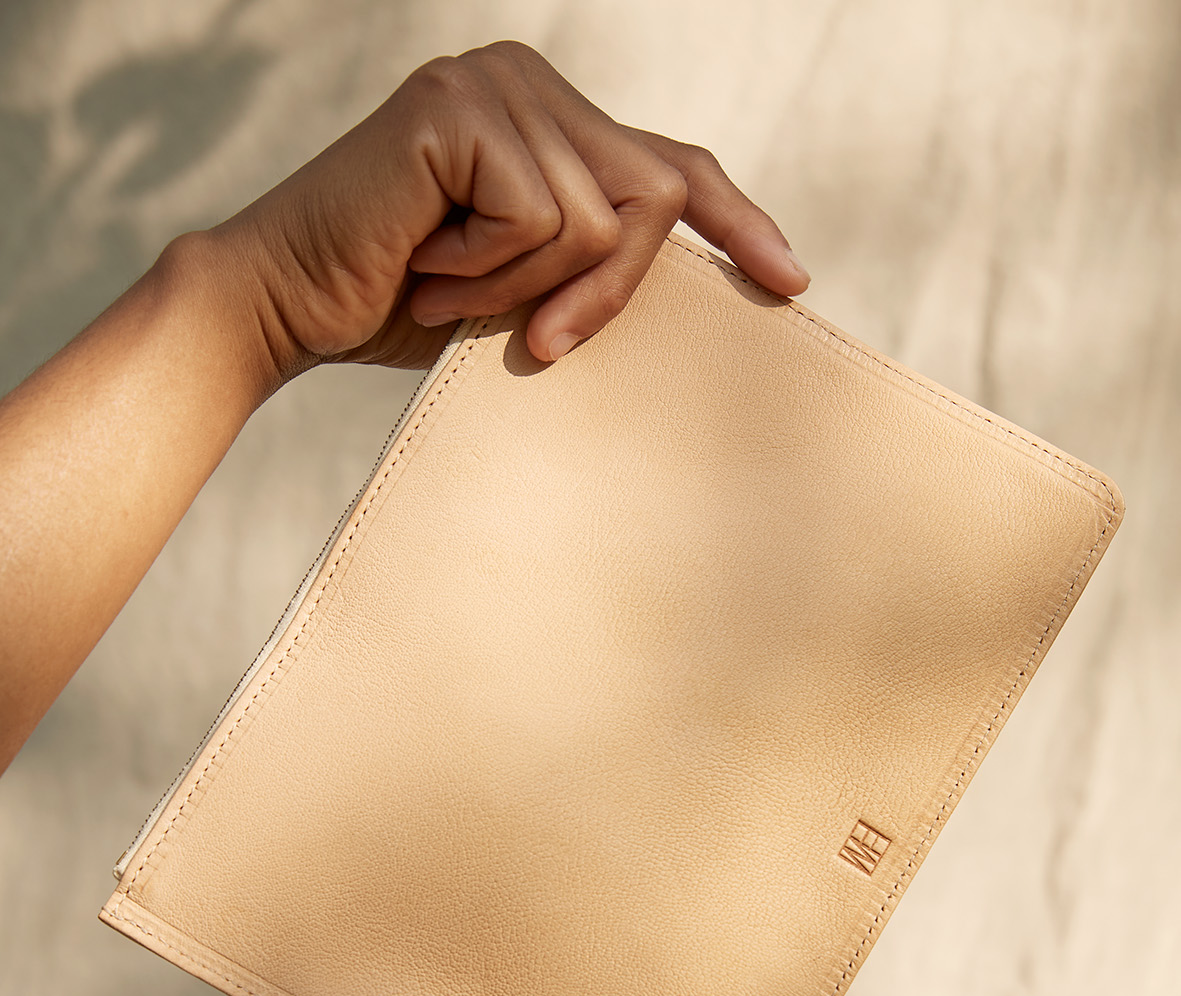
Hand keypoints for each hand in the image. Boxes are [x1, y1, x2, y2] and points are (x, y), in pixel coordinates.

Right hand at [0, 38, 809, 770]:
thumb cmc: (396, 305)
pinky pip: (541, 221)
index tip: (790, 282)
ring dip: (524, 286)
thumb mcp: (522, 287)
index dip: (737, 223)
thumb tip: (699, 282)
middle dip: (606, 291)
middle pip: (651, 196)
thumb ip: (593, 263)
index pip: (670, 166)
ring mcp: (496, 83)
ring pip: (598, 220)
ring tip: (446, 284)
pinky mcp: (461, 109)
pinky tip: (425, 258)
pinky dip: (488, 270)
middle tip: (537, 344)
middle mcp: (530, 80)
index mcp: (550, 117)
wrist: (288, 303)